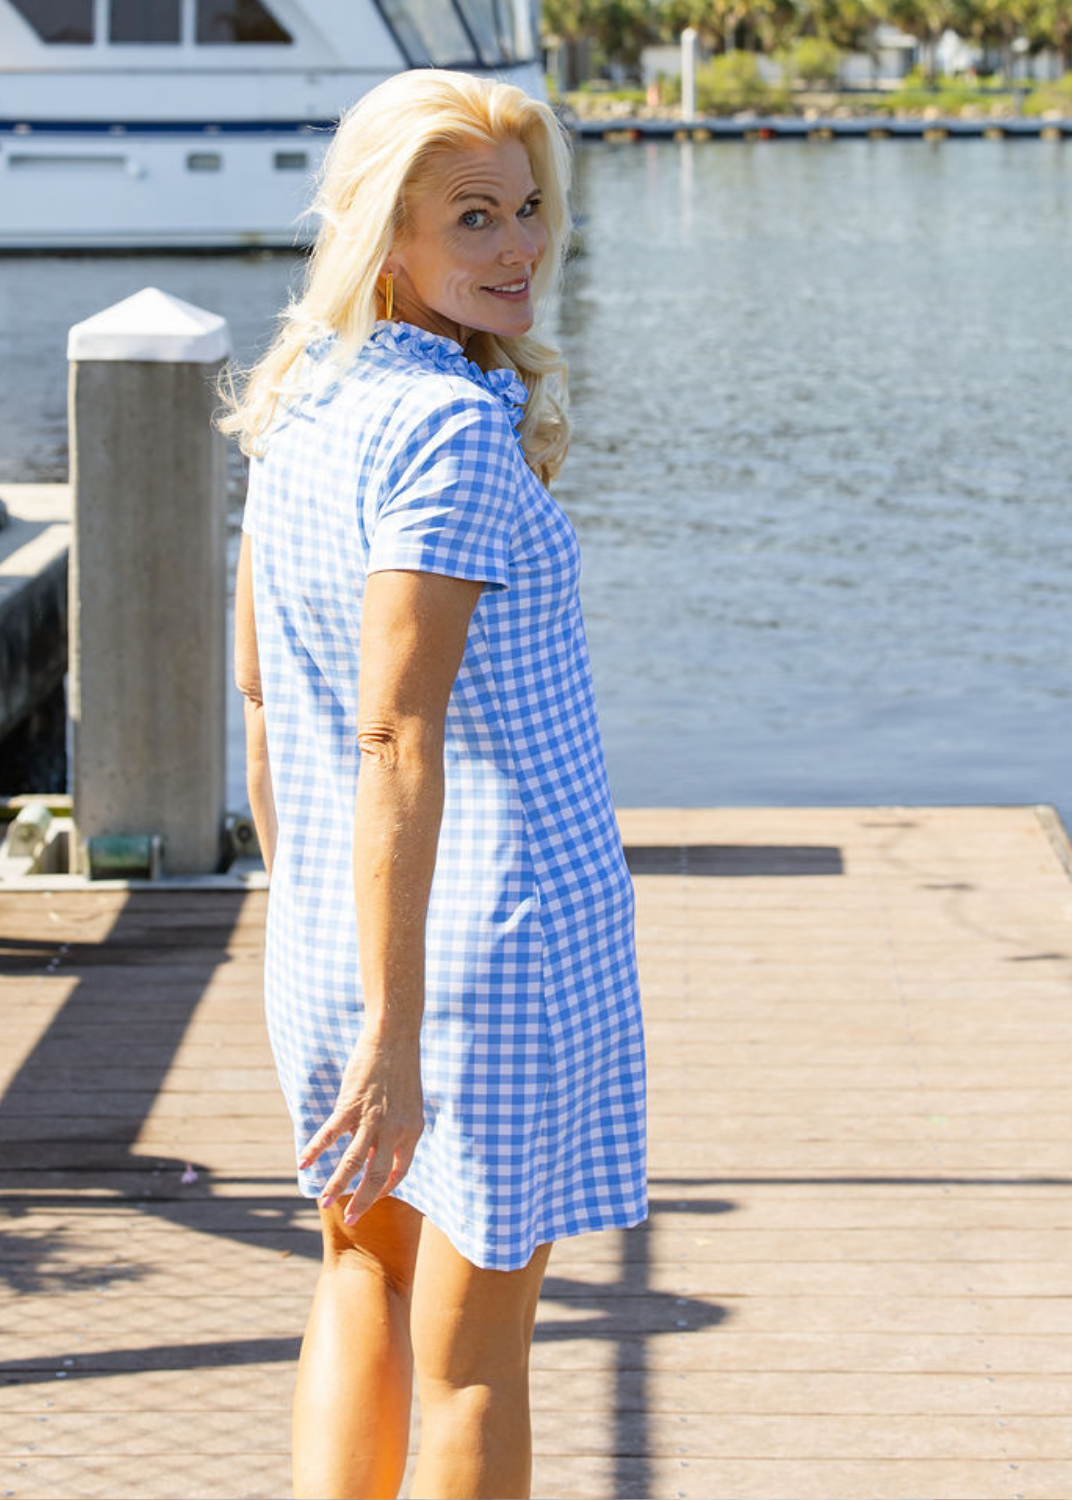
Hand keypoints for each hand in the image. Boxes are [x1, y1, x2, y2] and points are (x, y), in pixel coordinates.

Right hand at [299, 1033, 423, 1225]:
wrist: (394, 1036)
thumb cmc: (400, 1068)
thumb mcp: (408, 1104)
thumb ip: (395, 1129)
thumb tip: (375, 1148)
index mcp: (413, 1131)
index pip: (399, 1172)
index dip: (385, 1188)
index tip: (373, 1196)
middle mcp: (394, 1130)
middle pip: (376, 1176)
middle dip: (362, 1201)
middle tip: (351, 1219)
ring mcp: (371, 1119)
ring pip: (352, 1163)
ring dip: (336, 1185)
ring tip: (324, 1203)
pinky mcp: (350, 1105)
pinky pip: (330, 1135)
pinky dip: (315, 1150)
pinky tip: (303, 1163)